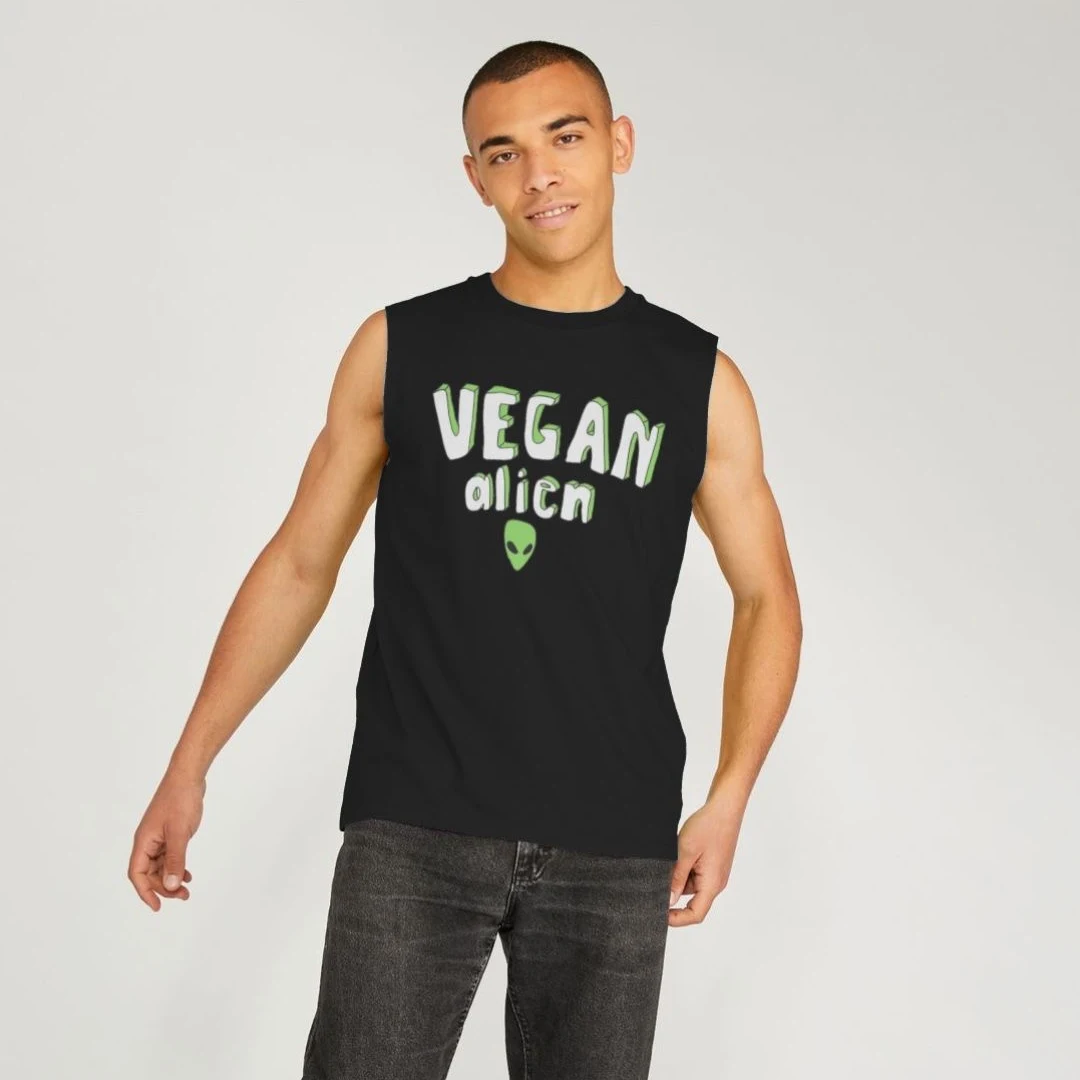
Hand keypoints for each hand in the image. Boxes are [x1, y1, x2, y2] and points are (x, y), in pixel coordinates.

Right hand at [128, 769, 205, 910]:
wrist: (188, 776)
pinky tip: (187, 874)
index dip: (145, 892)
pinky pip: (168, 856)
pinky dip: (176, 866)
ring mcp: (158, 837)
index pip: (137, 874)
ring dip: (171, 879)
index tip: (157, 907)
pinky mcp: (169, 833)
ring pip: (160, 866)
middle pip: (149, 873)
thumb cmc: (180, 800)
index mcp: (143, 842)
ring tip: (186, 890)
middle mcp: (147, 841)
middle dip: (164, 887)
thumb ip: (175, 860)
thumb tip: (169, 886)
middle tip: (184, 896)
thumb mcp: (179, 833)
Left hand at [668, 788, 745, 926]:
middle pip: (692, 901)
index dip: (677, 919)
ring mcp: (714, 874)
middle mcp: (715, 883)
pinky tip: (677, 855)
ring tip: (669, 860)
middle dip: (673, 894)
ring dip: (677, 878)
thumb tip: (669, 900)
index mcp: (712, 884)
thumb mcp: (685, 851)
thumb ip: (676, 877)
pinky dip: (683, 869)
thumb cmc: (707, 827)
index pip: (695, 914)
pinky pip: (694, 876)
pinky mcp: (711, 866)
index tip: (658, 914)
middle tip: (655, 883)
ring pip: (690, 887)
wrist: (724, 808)